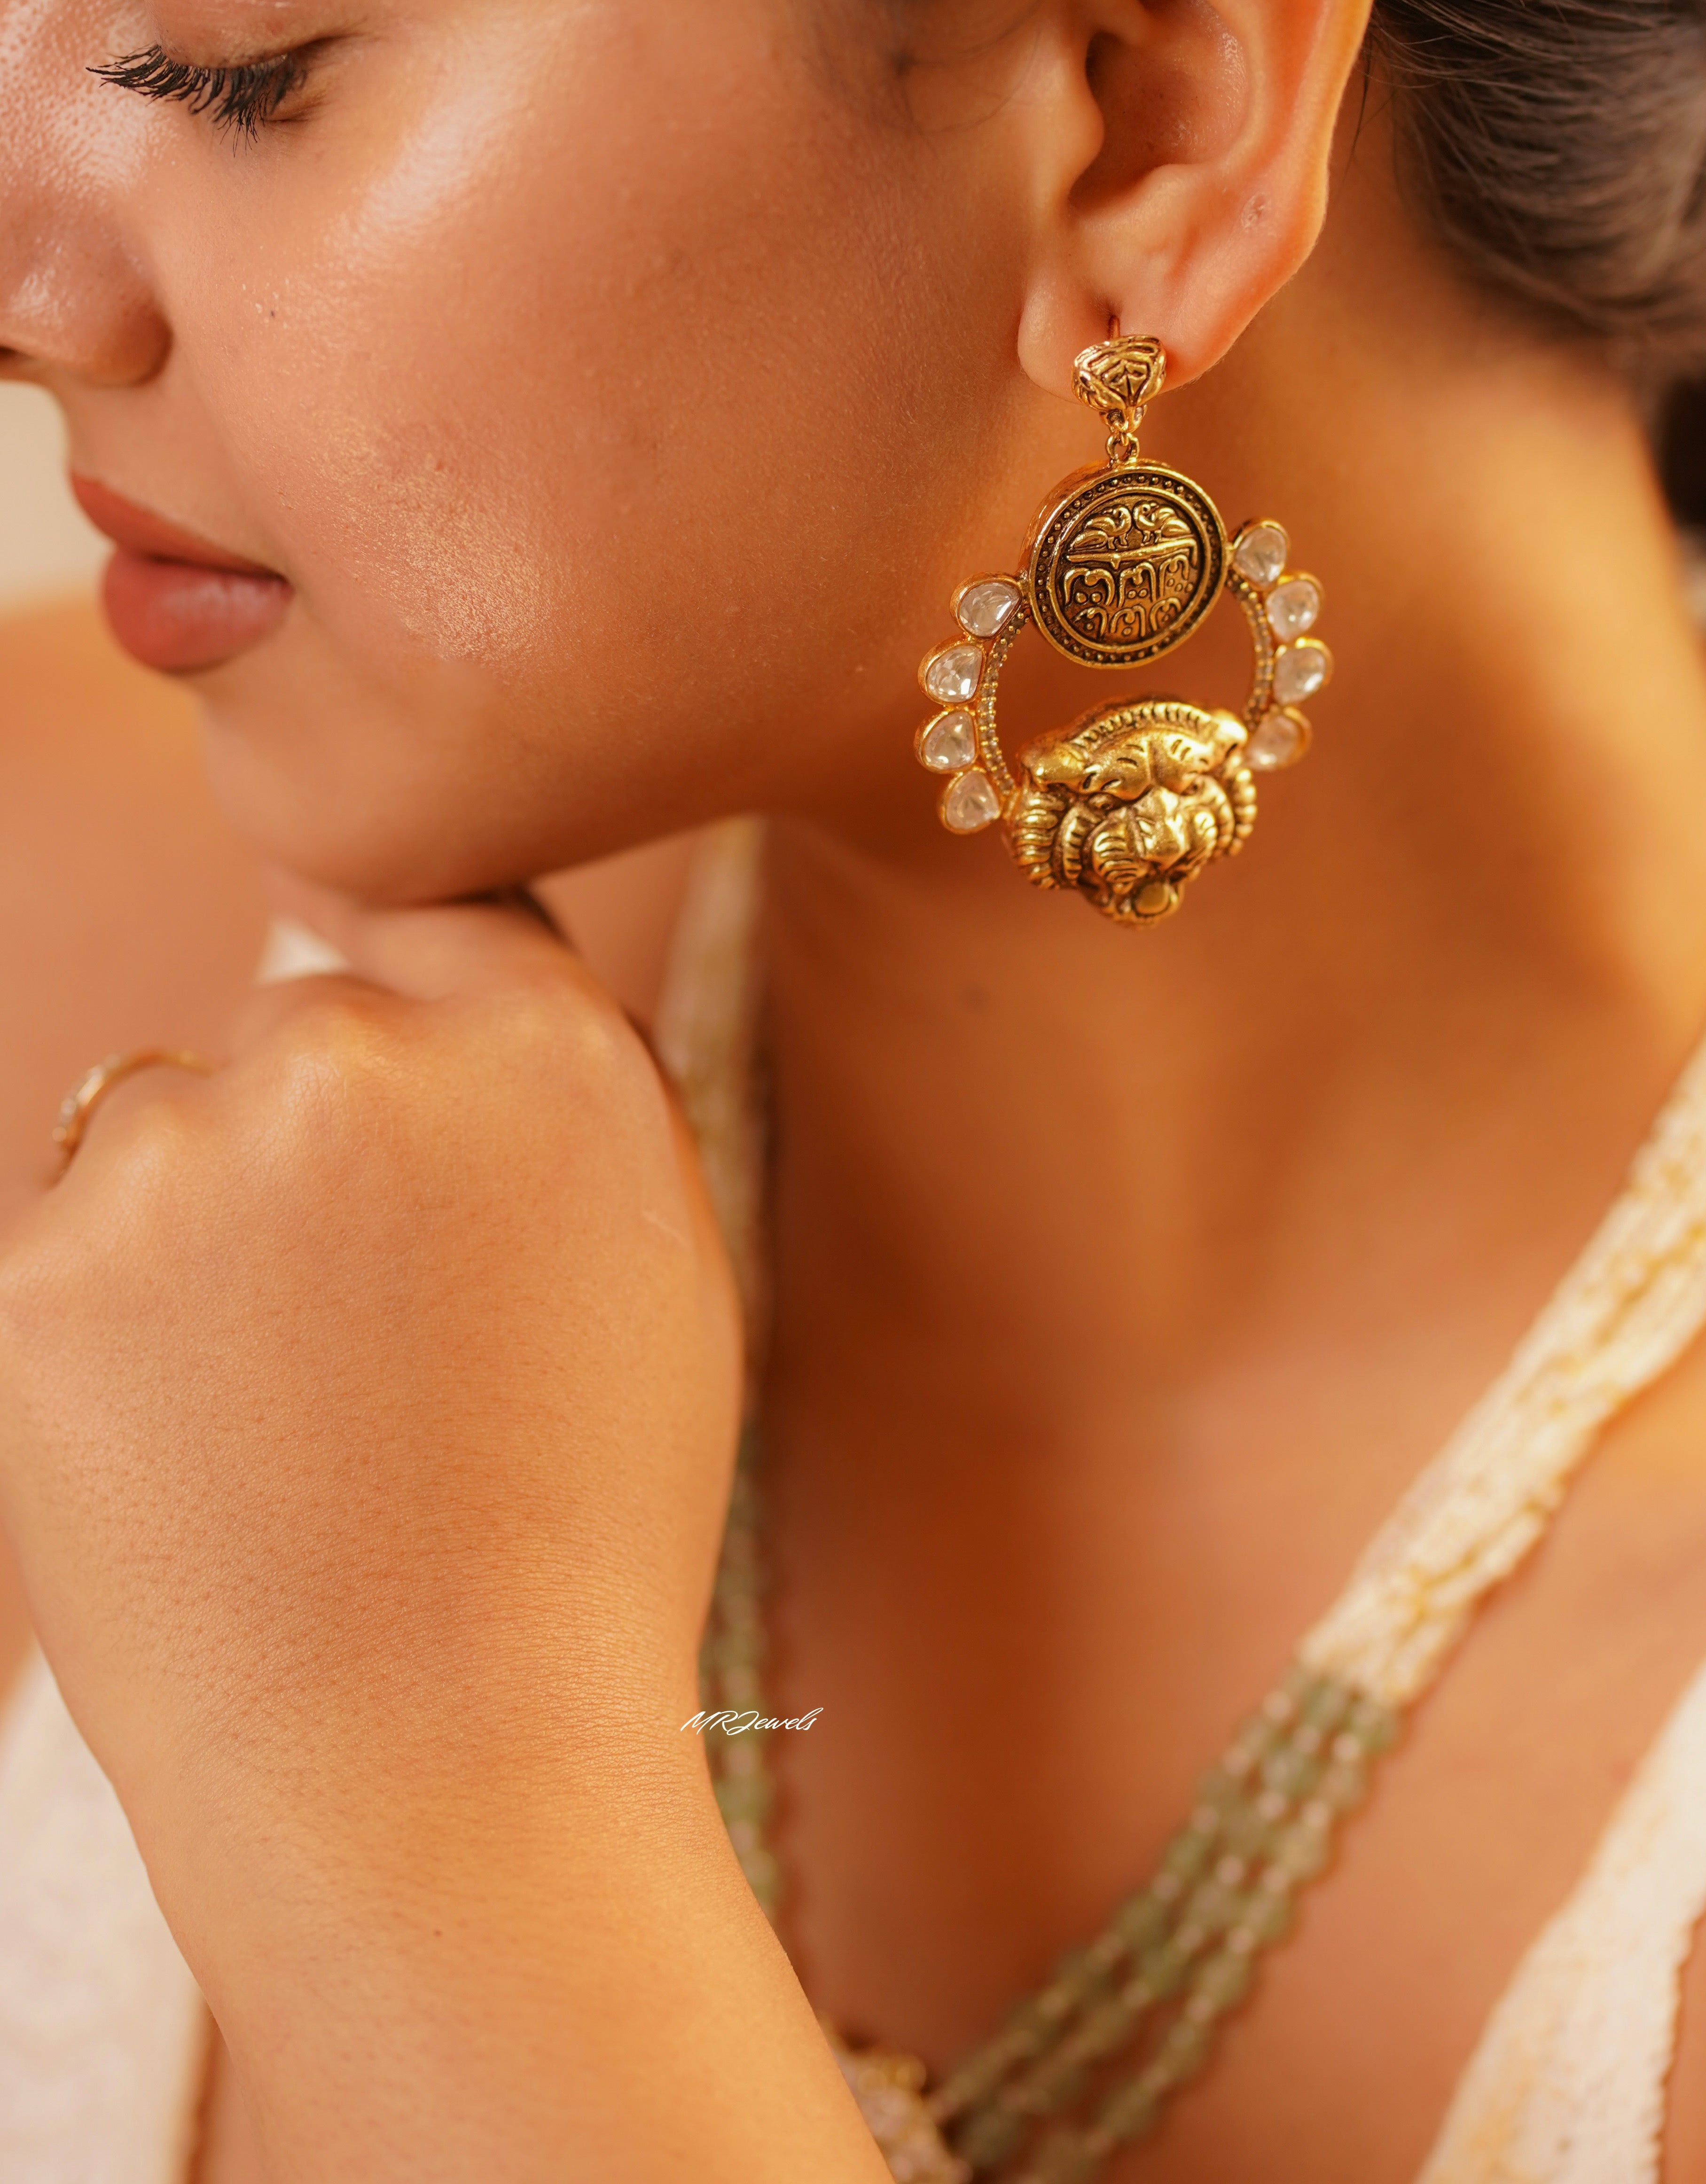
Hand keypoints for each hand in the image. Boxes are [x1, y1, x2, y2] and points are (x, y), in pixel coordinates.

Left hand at [0, 899, 885, 2180]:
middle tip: (372, 1323)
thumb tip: (458, 988)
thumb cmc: (581, 1527)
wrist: (440, 1766)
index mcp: (545, 1047)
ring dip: (214, 1217)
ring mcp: (181, 1153)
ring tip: (287, 1408)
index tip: (416, 1100)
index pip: (447, 918)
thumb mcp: (663, 1268)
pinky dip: (120, 1315)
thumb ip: (568, 1096)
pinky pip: (80, 1235)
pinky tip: (196, 1446)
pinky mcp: (37, 1268)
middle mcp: (357, 1057)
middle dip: (329, 1128)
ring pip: (173, 1119)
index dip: (430, 1011)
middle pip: (303, 1019)